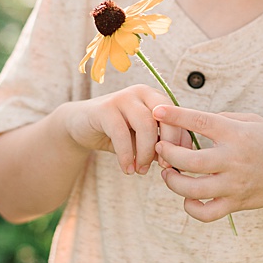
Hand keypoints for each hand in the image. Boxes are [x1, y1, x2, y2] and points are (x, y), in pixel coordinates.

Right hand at [66, 86, 188, 175]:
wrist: (81, 126)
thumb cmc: (117, 134)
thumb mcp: (142, 139)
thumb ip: (160, 144)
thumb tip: (178, 161)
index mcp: (156, 97)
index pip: (178, 117)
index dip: (181, 142)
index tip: (178, 163)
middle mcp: (141, 92)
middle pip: (166, 117)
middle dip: (168, 145)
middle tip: (164, 166)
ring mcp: (123, 98)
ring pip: (145, 125)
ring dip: (146, 152)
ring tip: (141, 170)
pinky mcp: (104, 108)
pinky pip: (121, 133)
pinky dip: (126, 155)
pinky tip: (127, 169)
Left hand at [152, 104, 262, 221]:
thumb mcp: (251, 121)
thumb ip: (221, 120)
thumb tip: (189, 121)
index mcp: (237, 134)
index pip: (201, 122)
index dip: (176, 116)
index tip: (158, 111)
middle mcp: (234, 160)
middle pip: (190, 160)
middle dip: (168, 153)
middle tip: (160, 147)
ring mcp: (234, 185)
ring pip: (193, 190)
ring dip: (172, 181)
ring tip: (169, 173)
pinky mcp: (235, 203)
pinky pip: (206, 213)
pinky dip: (191, 207)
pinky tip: (188, 197)